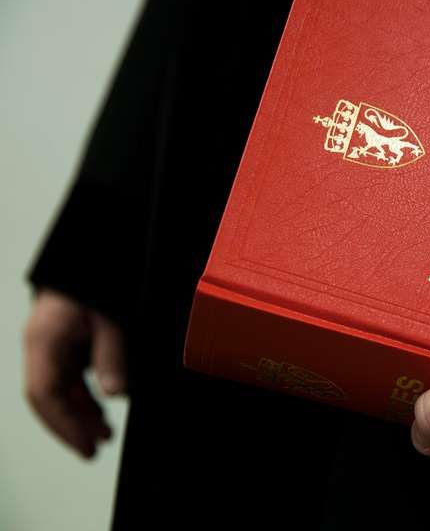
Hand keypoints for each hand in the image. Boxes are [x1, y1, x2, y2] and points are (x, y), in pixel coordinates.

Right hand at [23, 288, 126, 459]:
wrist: (91, 252)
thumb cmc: (96, 278)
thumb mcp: (111, 318)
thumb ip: (111, 356)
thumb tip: (115, 394)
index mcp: (43, 339)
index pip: (45, 395)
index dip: (64, 425)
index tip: (85, 445)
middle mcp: (40, 344)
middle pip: (48, 397)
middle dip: (70, 426)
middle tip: (94, 450)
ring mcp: (49, 342)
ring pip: (59, 388)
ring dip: (80, 412)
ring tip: (105, 434)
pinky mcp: (63, 339)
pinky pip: (69, 375)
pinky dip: (84, 394)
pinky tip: (103, 408)